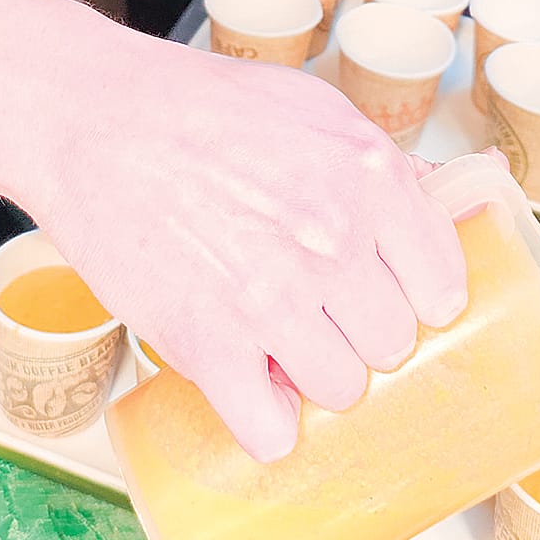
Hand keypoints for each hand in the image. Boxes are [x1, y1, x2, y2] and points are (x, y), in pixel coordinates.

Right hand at [28, 40, 472, 462]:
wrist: (90, 118)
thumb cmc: (197, 108)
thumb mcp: (312, 108)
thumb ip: (380, 164)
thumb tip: (449, 203)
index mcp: (370, 174)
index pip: (444, 286)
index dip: (413, 298)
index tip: (384, 296)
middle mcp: (334, 237)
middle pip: (394, 344)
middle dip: (357, 334)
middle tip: (314, 310)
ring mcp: (273, 296)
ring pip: (342, 391)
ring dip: (311, 377)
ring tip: (274, 342)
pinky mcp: (208, 342)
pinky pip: (271, 432)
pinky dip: (262, 425)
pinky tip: (247, 389)